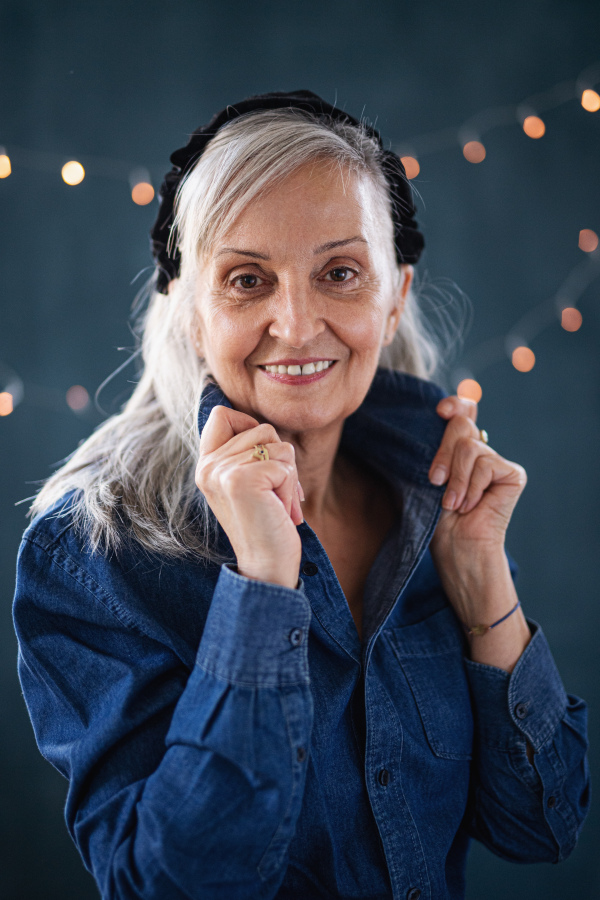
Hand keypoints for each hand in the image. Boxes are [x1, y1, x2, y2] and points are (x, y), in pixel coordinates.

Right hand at [195, 406, 303, 588]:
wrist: (266, 565)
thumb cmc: (266, 522)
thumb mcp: (249, 481)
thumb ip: (248, 452)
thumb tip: (266, 427)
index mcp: (206, 464)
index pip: (221, 414)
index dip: (250, 425)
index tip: (261, 459)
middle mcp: (208, 466)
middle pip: (261, 428)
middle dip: (280, 461)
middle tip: (274, 495)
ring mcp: (222, 472)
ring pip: (278, 446)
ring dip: (288, 477)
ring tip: (276, 504)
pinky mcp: (242, 480)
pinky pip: (285, 466)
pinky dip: (291, 489)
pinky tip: (280, 511)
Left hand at [428, 395, 526, 563]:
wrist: (455, 547)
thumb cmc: (434, 518)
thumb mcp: (424, 477)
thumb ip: (431, 448)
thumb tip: (434, 418)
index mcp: (457, 449)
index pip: (463, 413)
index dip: (455, 405)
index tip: (440, 412)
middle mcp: (480, 451)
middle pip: (460, 426)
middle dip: (442, 454)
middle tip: (435, 482)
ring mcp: (497, 462)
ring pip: (469, 446)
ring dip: (456, 478)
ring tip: (453, 502)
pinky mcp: (512, 474)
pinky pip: (486, 464)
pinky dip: (472, 487)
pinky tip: (471, 505)